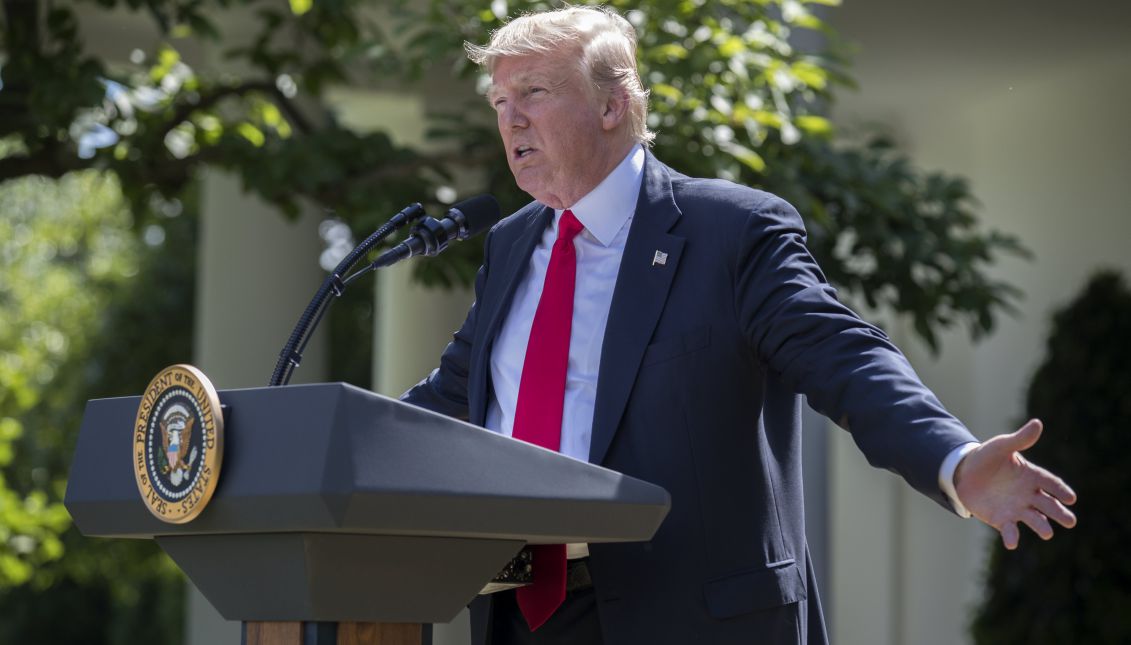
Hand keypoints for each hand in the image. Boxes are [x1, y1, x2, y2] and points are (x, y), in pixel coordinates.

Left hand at [954, 419, 1076, 548]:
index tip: (1070, 497)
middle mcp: (1029, 495)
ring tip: (1047, 533)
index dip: (1061, 490)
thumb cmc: (987, 457)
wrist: (964, 472)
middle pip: (1048, 505)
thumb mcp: (1001, 446)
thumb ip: (1019, 439)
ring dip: (1041, 526)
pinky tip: (1012, 542)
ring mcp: (1017, 508)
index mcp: (1032, 475)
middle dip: (1059, 513)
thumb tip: (1037, 423)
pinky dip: (1012, 536)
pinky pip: (1009, 530)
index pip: (1051, 483)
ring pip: (1034, 519)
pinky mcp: (1001, 519)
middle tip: (1070, 521)